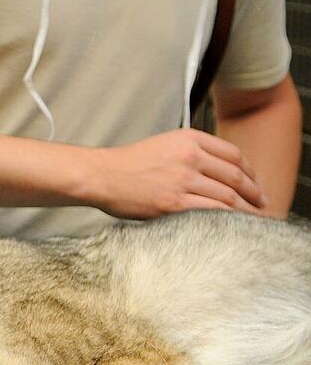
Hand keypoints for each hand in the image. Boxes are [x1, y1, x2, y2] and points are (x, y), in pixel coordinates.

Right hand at [87, 128, 266, 218]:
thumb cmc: (128, 164)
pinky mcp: (175, 203)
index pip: (233, 154)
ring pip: (228, 196)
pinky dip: (228, 220)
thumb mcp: (163, 144)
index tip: (255, 183)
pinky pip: (213, 212)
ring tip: (253, 219)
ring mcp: (183, 180)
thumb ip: (190, 152)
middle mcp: (190, 156)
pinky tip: (234, 226)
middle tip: (262, 203)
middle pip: (235, 176)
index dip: (250, 171)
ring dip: (246, 210)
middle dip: (254, 193)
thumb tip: (217, 171)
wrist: (101, 175)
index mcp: (188, 139)